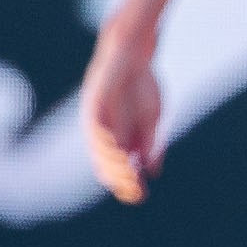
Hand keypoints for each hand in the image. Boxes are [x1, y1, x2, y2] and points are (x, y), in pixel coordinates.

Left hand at [80, 20, 164, 205]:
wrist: (134, 52)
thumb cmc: (142, 84)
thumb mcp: (151, 118)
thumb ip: (150, 142)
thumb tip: (152, 170)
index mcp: (116, 136)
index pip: (117, 165)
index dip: (127, 180)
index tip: (140, 194)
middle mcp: (102, 130)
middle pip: (106, 161)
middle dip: (120, 178)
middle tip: (135, 190)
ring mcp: (96, 117)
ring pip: (98, 147)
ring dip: (111, 163)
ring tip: (125, 174)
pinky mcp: (94, 102)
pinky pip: (95, 125)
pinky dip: (104, 140)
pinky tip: (115, 149)